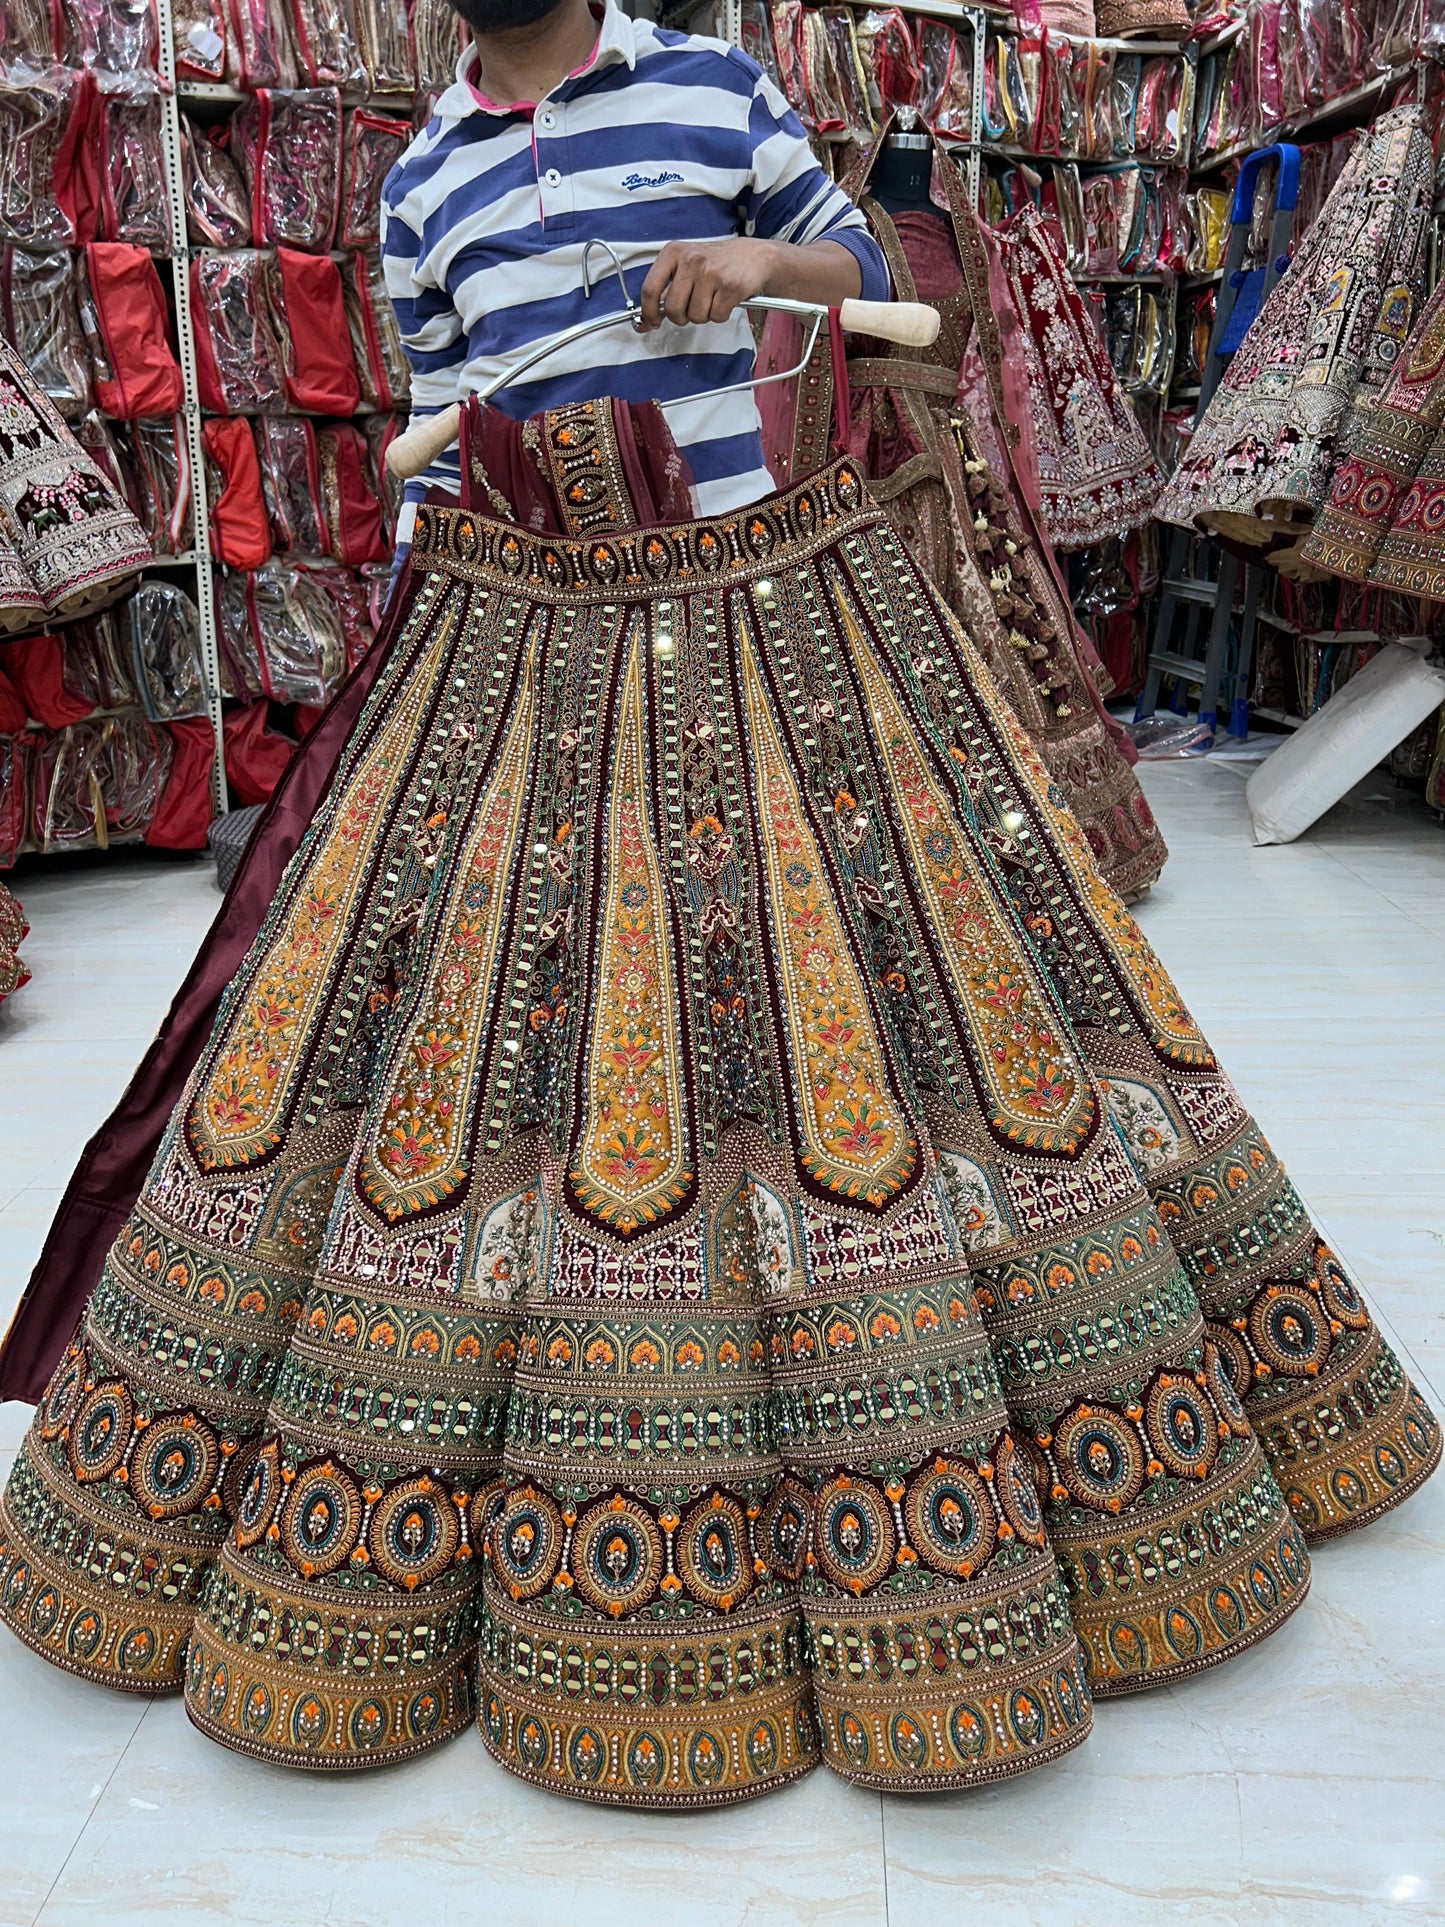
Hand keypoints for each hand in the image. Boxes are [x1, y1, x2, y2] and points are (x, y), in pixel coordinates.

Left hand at [637, 238, 777, 330]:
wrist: (754, 256)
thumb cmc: (717, 264)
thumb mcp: (687, 265)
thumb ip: (666, 289)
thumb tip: (645, 320)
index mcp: (673, 252)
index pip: (649, 288)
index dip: (648, 312)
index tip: (651, 322)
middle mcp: (691, 259)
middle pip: (673, 308)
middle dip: (681, 317)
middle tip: (691, 309)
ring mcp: (710, 272)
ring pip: (695, 316)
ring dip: (703, 315)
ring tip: (712, 298)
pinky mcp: (730, 285)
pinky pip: (716, 316)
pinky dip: (720, 315)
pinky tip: (725, 299)